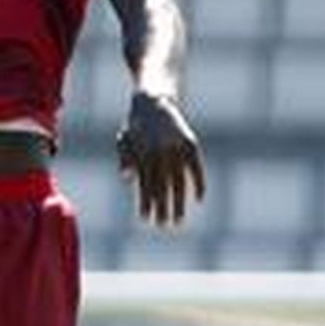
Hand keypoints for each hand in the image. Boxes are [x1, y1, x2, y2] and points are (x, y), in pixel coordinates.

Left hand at [117, 92, 205, 225]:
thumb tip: (127, 179)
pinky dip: (199, 183)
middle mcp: (161, 152)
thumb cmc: (135, 125)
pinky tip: (199, 200)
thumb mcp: (125, 141)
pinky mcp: (190, 143)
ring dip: (179, 203)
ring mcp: (177, 148)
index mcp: (143, 153)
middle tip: (163, 227)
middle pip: (162, 187)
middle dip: (162, 209)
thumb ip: (126, 158)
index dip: (145, 203)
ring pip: (179, 182)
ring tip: (178, 221)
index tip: (145, 220)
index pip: (145, 185)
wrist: (153, 99)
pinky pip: (196, 168)